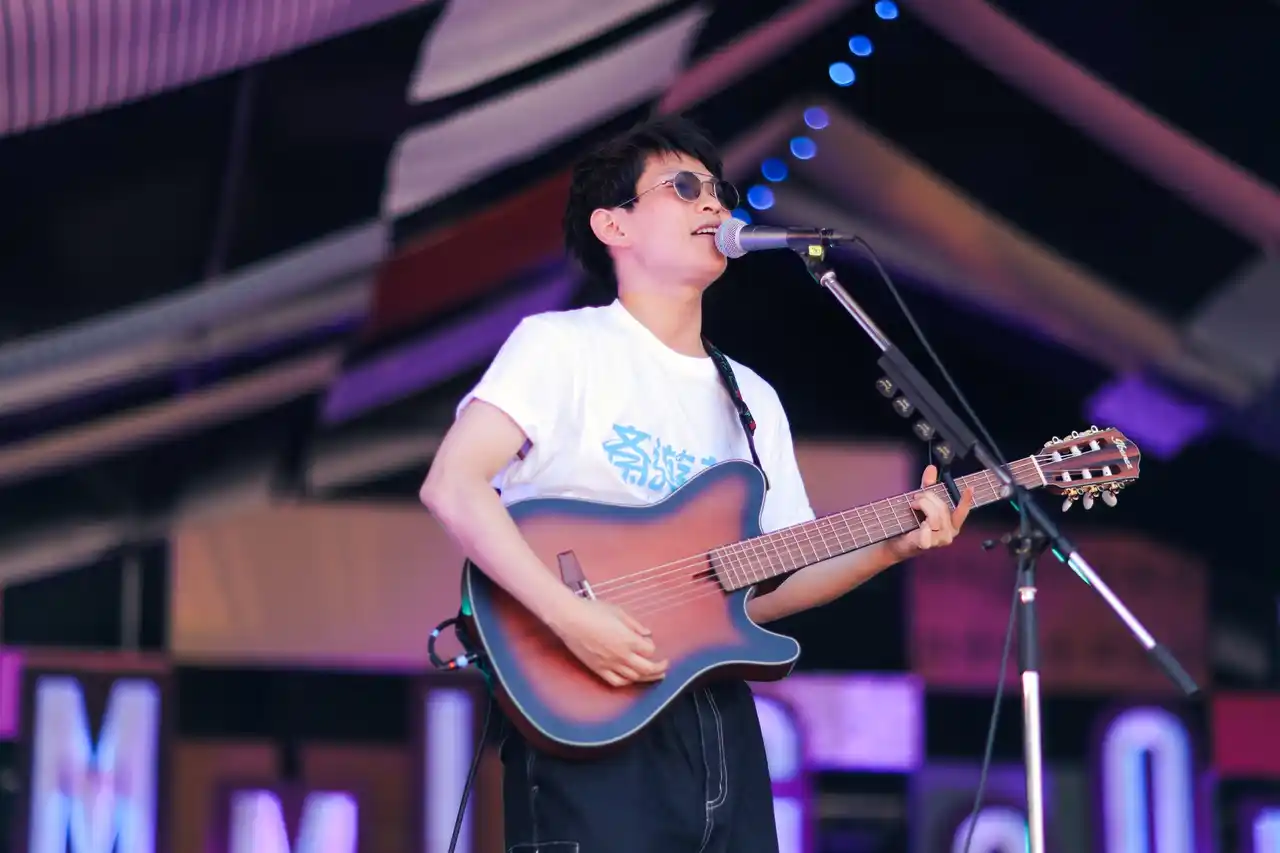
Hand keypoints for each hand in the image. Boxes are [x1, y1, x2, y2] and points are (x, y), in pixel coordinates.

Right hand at [552, 596, 668, 687]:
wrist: (570, 619)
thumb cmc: (593, 611)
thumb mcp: (618, 612)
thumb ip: (635, 625)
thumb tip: (647, 633)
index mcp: (628, 639)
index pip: (650, 650)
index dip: (653, 648)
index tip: (650, 644)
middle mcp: (622, 655)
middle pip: (647, 668)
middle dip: (659, 669)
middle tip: (664, 666)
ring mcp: (610, 664)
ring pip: (634, 677)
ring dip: (646, 677)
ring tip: (653, 675)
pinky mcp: (598, 669)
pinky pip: (616, 681)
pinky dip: (627, 682)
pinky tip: (631, 678)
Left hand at [887, 464, 973, 560]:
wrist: (897, 541)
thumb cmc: (912, 523)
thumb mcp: (922, 502)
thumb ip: (928, 486)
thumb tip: (931, 469)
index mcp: (952, 523)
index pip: (962, 511)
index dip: (966, 499)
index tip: (970, 487)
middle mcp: (949, 532)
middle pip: (942, 509)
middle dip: (928, 498)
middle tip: (917, 497)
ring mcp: (939, 540)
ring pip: (935, 517)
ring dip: (922, 506)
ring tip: (913, 505)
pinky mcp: (928, 545)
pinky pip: (927, 529)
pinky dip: (921, 524)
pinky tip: (918, 524)